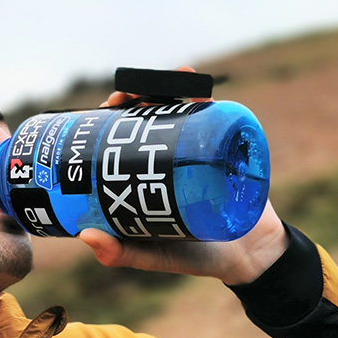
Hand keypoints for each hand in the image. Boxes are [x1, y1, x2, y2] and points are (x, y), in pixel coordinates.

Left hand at [80, 67, 287, 284]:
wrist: (253, 257)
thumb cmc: (198, 259)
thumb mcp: (154, 257)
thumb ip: (122, 254)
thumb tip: (84, 236)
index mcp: (146, 179)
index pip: (122, 144)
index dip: (109, 123)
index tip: (102, 110)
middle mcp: (168, 162)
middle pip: (145, 122)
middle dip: (133, 100)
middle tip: (125, 95)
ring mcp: (196, 153)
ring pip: (175, 112)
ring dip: (164, 88)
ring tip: (154, 81)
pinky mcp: (223, 148)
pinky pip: (211, 116)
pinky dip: (200, 94)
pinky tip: (191, 79)